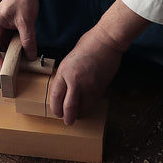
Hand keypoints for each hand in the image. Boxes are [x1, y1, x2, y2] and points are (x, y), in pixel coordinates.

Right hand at [0, 0, 38, 70]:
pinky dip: (14, 51)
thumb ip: (27, 39)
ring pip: (1, 48)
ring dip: (8, 57)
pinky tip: (21, 56)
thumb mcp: (26, 20)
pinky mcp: (7, 31)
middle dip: (0, 61)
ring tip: (17, 66)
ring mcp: (0, 30)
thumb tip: (30, 55)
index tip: (3, 69)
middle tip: (10, 72)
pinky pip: (8, 44)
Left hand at [49, 0, 150, 124]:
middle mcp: (75, 80)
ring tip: (77, 115)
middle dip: (66, 117)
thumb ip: (66, 74)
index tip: (56, 112)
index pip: (56, 96)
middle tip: (66, 121)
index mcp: (64, 71)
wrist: (106, 41)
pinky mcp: (100, 87)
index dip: (55, 107)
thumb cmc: (88, 45)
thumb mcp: (69, 60)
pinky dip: (88, 106)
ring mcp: (89, 85)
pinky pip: (92, 102)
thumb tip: (65, 88)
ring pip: (82, 107)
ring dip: (79, 113)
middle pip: (68, 106)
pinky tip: (86, 106)